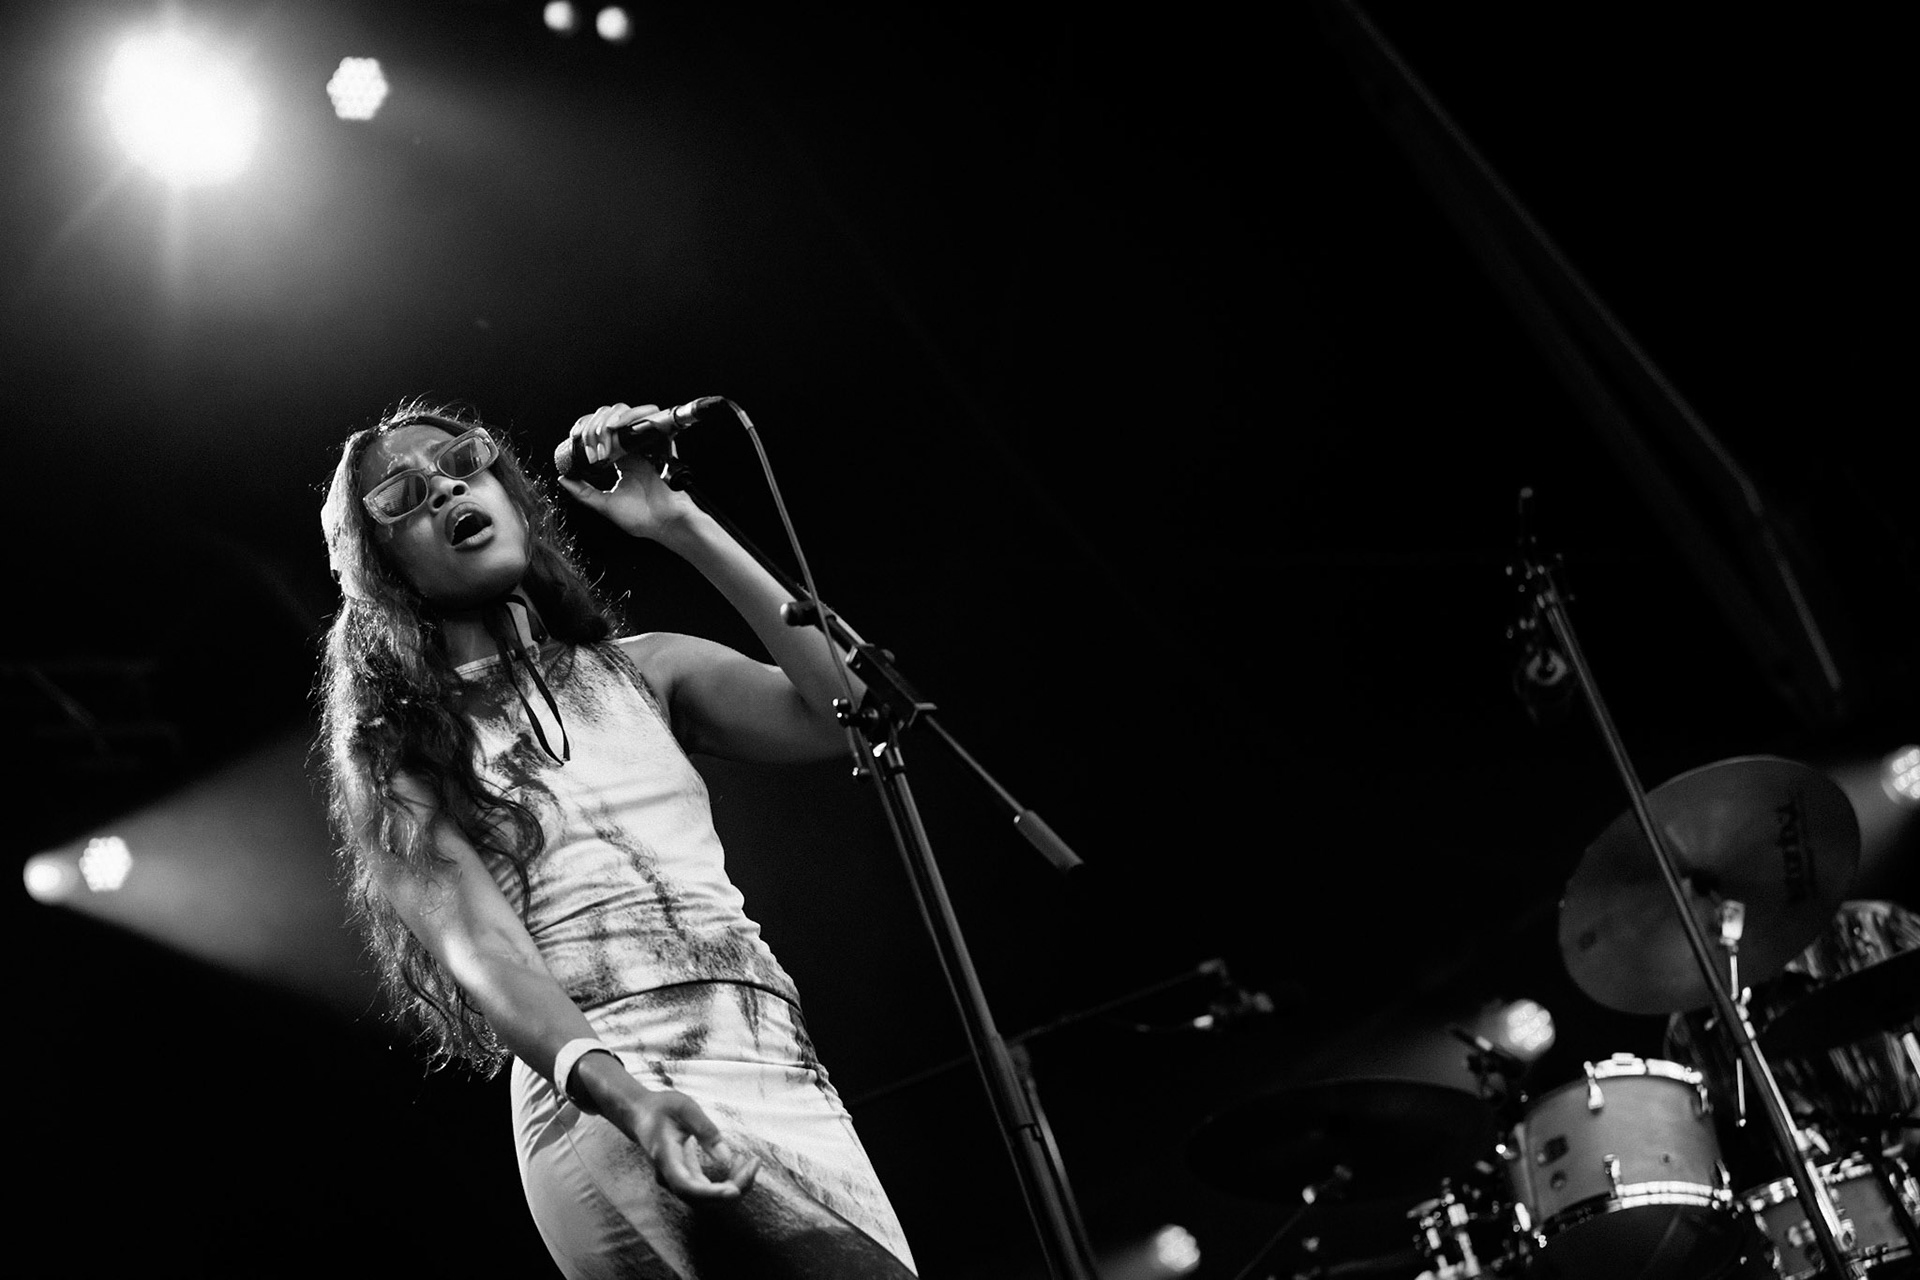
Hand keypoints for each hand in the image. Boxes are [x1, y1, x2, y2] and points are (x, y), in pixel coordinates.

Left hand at [556, 403, 702, 540]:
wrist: (664, 525)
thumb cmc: (640, 518)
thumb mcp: (603, 504)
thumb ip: (582, 492)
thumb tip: (563, 478)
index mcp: (620, 459)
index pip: (600, 430)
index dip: (585, 427)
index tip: (575, 437)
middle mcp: (632, 449)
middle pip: (609, 417)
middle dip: (593, 426)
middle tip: (589, 447)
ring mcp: (646, 444)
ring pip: (625, 412)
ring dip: (608, 420)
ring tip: (602, 438)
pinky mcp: (661, 443)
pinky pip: (648, 417)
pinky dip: (631, 416)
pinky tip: (616, 428)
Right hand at [612, 1087, 759, 1202]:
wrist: (640, 1115)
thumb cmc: (661, 1108)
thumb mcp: (684, 1108)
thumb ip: (706, 1130)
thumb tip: (727, 1158)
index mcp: (666, 1158)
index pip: (688, 1187)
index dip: (711, 1194)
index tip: (734, 1191)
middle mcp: (670, 1176)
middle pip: (702, 1198)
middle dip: (732, 1187)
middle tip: (754, 1164)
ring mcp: (677, 1180)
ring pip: (707, 1197)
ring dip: (732, 1186)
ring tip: (752, 1163)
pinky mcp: (685, 1178)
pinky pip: (707, 1189)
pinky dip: (726, 1181)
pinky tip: (740, 1164)